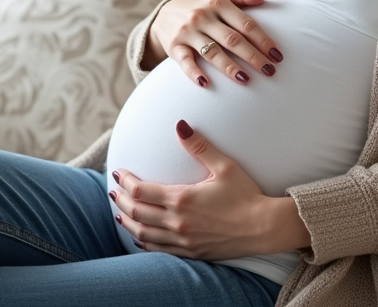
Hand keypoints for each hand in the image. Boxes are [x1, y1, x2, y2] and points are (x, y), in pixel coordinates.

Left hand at [110, 120, 309, 258]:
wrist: (264, 227)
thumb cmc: (246, 195)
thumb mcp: (225, 166)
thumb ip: (199, 146)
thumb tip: (180, 126)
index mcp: (182, 199)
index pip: (141, 191)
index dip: (126, 182)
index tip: (119, 173)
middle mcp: (178, 222)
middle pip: (137, 213)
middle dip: (121, 200)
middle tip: (114, 190)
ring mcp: (183, 240)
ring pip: (144, 233)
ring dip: (128, 222)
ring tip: (119, 213)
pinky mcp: (191, 252)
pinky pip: (160, 249)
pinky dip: (144, 241)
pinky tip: (140, 236)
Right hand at [144, 0, 282, 85]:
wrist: (165, 14)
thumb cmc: (202, 6)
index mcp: (217, 2)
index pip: (245, 24)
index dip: (263, 40)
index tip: (277, 55)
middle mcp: (202, 16)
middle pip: (232, 40)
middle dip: (253, 57)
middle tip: (270, 71)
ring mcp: (187, 32)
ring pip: (212, 52)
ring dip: (229, 67)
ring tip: (246, 80)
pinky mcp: (174, 47)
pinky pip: (185, 61)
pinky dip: (194, 72)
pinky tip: (205, 83)